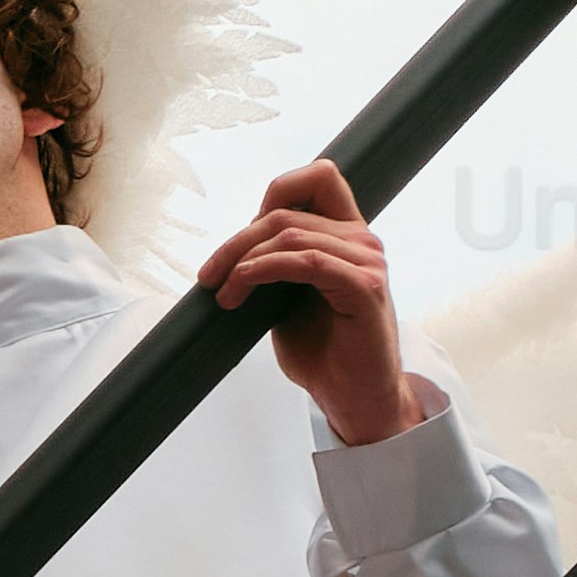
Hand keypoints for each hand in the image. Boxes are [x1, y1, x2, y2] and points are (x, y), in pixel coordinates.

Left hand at [198, 157, 434, 443]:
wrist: (353, 399)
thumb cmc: (323, 352)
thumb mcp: (288, 296)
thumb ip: (276, 260)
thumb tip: (237, 244)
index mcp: (348, 235)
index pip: (319, 177)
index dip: (274, 194)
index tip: (240, 239)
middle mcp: (363, 240)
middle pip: (285, 211)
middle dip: (236, 242)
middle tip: (209, 276)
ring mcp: (368, 261)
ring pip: (288, 234)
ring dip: (241, 260)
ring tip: (222, 292)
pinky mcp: (364, 286)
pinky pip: (304, 261)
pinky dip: (261, 270)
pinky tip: (240, 290)